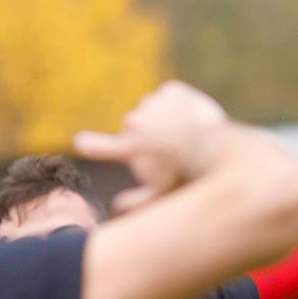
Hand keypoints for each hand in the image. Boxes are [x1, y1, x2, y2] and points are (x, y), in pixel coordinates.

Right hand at [74, 81, 231, 210]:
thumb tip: (116, 207)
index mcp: (131, 147)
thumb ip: (136, 203)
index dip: (92, 146)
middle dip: (149, 135)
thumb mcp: (162, 195)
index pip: (103, 148)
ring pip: (155, 110)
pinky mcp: (172, 91)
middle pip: (136, 127)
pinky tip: (194, 118)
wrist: (216, 146)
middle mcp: (135, 122)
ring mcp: (153, 103)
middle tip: (173, 149)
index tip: (80, 142)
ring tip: (188, 135)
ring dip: (166, 119)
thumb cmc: (190, 176)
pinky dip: (181, 105)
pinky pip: (173, 97)